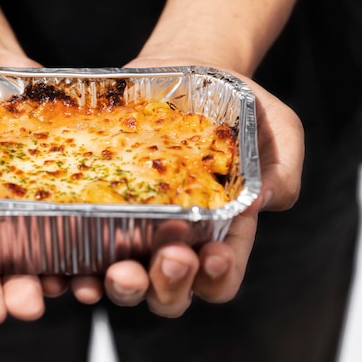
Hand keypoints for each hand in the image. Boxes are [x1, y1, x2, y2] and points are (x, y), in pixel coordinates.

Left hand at [92, 56, 304, 316]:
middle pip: (172, 291)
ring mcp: (136, 227)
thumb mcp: (277, 127)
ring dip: (125, 285)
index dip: (217, 275)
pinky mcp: (102, 210)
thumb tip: (262, 202)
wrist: (186, 70)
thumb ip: (284, 166)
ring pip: (130, 282)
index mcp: (222, 229)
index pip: (220, 275)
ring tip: (120, 268)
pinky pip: (86, 254)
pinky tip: (77, 273)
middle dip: (170, 286)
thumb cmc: (235, 105)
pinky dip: (81, 273)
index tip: (212, 254)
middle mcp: (177, 238)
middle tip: (169, 255)